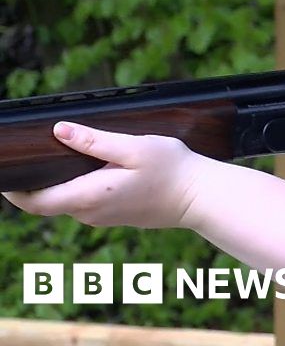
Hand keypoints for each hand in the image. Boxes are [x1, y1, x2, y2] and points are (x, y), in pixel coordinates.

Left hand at [2, 121, 206, 228]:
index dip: (13, 191)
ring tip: (58, 155)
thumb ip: (95, 141)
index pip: (35, 203)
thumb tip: (59, 131)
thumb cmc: (173, 170)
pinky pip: (86, 203)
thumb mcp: (134, 148)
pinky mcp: (117, 215)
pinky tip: (89, 168)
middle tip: (29, 156)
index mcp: (90, 196)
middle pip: (48, 202)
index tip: (5, 174)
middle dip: (34, 183)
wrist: (202, 197)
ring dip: (58, 183)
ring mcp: (104, 217)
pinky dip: (77, 187)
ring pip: (67, 202)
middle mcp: (92, 213)